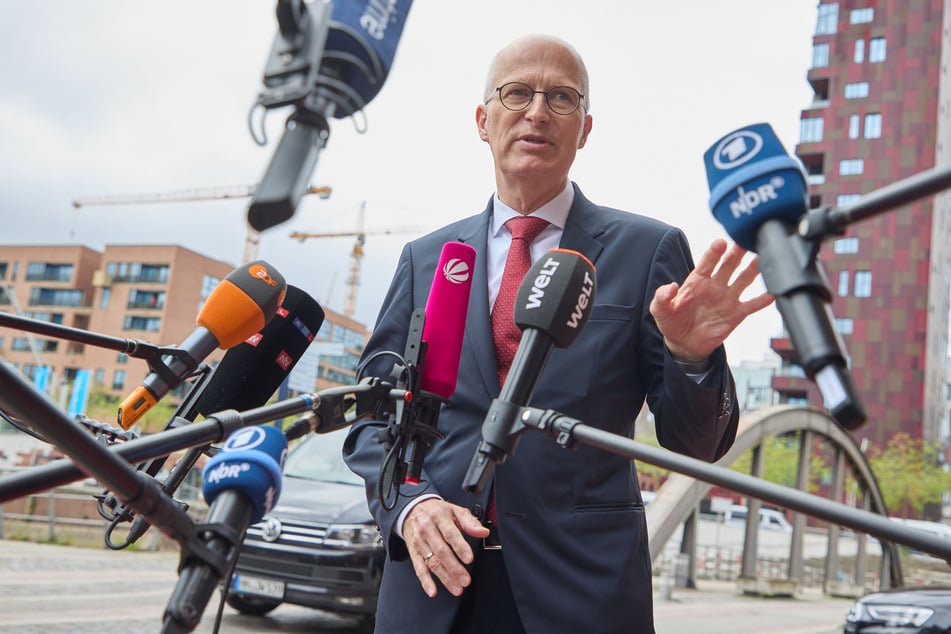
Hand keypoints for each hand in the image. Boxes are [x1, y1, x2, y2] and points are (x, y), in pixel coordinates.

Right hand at [402, 498, 489, 597]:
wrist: (412, 509)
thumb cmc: (437, 511)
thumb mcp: (455, 510)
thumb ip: (470, 522)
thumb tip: (483, 532)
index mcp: (440, 517)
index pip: (450, 534)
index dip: (460, 547)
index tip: (469, 559)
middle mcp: (428, 529)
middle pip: (441, 551)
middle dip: (454, 568)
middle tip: (465, 580)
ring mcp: (419, 542)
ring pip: (432, 562)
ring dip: (444, 577)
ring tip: (457, 588)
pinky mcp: (413, 551)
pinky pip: (418, 568)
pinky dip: (425, 581)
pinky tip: (432, 590)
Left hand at [649, 239, 773, 360]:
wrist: (683, 344)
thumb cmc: (672, 322)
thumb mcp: (660, 310)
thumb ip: (662, 297)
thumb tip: (670, 286)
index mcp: (696, 281)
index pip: (707, 262)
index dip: (714, 252)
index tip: (721, 243)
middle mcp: (715, 286)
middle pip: (729, 265)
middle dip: (737, 253)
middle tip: (746, 241)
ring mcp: (727, 298)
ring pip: (744, 279)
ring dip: (754, 269)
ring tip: (763, 258)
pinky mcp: (736, 314)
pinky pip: (752, 305)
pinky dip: (763, 300)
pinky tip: (773, 293)